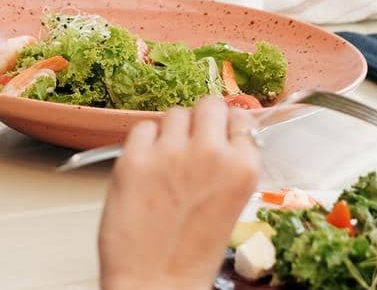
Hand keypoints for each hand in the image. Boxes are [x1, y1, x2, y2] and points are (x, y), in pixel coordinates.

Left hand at [98, 98, 261, 289]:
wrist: (156, 284)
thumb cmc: (190, 254)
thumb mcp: (230, 205)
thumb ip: (228, 165)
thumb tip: (220, 134)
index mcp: (242, 168)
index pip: (239, 119)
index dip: (225, 127)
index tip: (218, 133)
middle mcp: (211, 154)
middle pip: (208, 105)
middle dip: (200, 120)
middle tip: (190, 141)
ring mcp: (171, 154)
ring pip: (173, 113)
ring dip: (171, 131)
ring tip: (166, 162)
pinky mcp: (134, 159)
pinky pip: (141, 128)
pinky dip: (142, 143)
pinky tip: (145, 168)